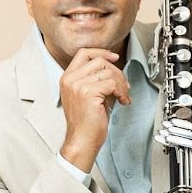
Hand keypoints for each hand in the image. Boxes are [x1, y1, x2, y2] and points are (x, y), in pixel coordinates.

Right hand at [59, 48, 130, 172]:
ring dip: (121, 85)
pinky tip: (123, 101)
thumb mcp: (88, 95)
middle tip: (124, 86)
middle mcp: (70, 79)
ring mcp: (78, 85)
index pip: (83, 53)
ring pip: (108, 73)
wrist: (82, 140)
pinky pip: (112, 84)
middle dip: (117, 72)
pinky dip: (122, 92)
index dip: (101, 53)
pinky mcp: (88, 93)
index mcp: (67, 78)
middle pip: (99, 61)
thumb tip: (115, 71)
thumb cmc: (86, 122)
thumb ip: (96, 80)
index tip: (114, 57)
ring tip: (123, 97)